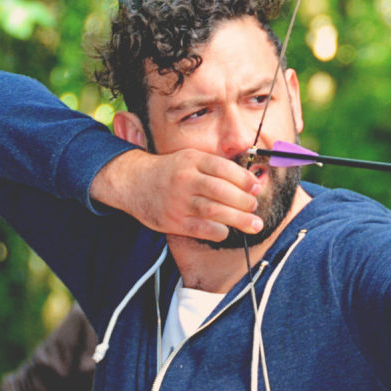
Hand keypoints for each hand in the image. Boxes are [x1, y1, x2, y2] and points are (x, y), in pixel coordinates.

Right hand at [91, 148, 262, 240]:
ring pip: (214, 211)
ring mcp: (178, 201)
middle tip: (254, 207)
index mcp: (192, 160)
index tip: (256, 188)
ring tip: (253, 224)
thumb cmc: (170, 172)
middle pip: (222, 191)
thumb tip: (250, 183)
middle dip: (244, 201)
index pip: (224, 168)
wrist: (134, 182)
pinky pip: (202, 229)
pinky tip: (226, 230)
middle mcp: (185, 179)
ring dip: (239, 219)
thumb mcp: (190, 159)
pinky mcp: (173, 221)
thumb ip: (215, 168)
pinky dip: (219, 231)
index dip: (245, 179)